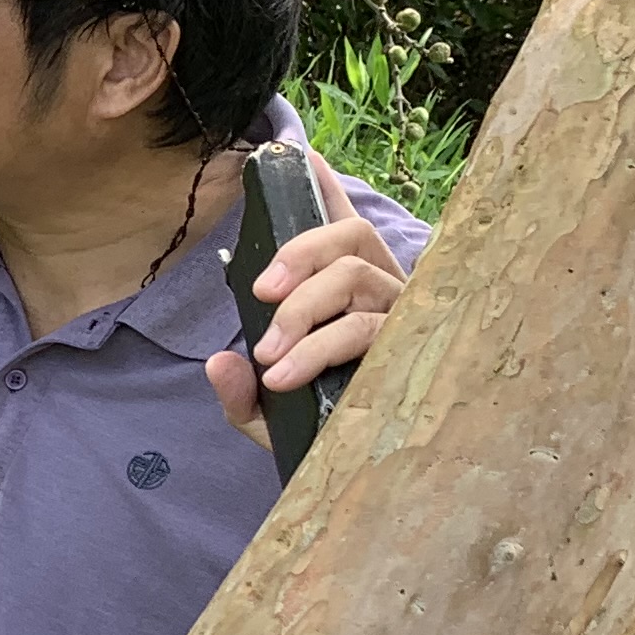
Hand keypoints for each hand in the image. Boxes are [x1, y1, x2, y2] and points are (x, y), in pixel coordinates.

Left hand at [203, 146, 404, 445]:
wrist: (361, 481)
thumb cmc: (321, 433)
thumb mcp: (267, 413)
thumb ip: (239, 390)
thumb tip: (221, 361)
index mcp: (349, 294)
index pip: (341, 228)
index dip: (325, 187)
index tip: (300, 153)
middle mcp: (382, 293)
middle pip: (352, 236)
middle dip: (301, 251)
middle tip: (259, 293)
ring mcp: (402, 318)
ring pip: (357, 276)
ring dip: (304, 308)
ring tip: (271, 355)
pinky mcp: (414, 348)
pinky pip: (370, 327)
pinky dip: (322, 346)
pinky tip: (288, 372)